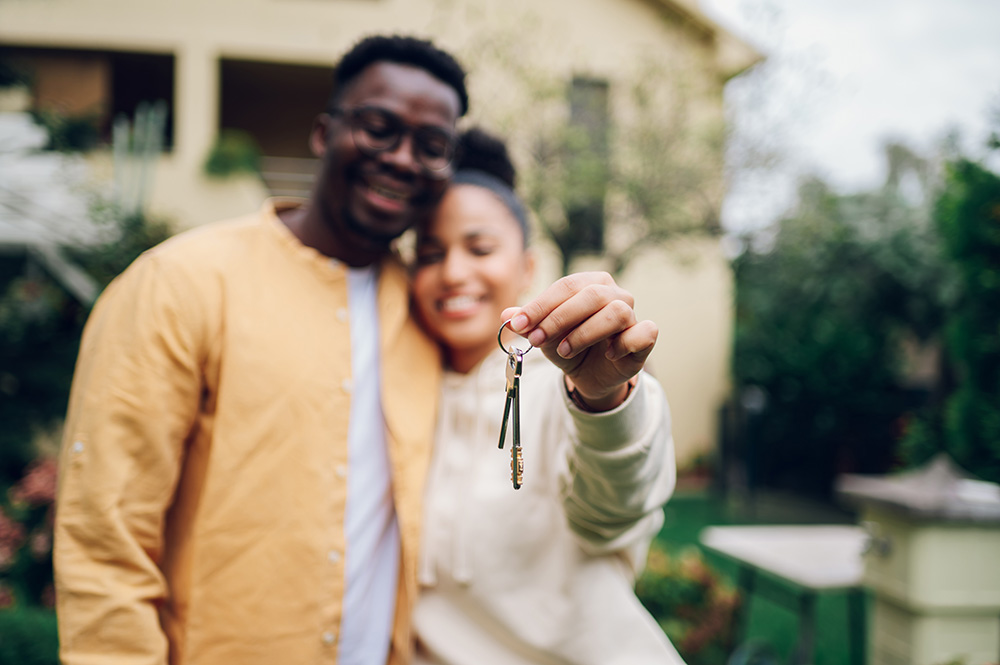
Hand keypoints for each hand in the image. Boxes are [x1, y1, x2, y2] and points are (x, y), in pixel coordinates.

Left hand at [501, 272, 657, 410]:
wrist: (589, 375)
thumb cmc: (568, 346)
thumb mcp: (544, 334)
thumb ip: (528, 322)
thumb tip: (506, 315)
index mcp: (591, 283)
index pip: (566, 286)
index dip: (540, 305)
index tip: (518, 324)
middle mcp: (615, 294)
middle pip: (591, 295)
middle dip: (559, 318)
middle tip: (536, 339)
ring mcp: (633, 315)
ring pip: (616, 312)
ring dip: (585, 333)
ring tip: (565, 351)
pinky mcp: (643, 339)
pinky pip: (645, 332)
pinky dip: (624, 343)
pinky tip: (608, 354)